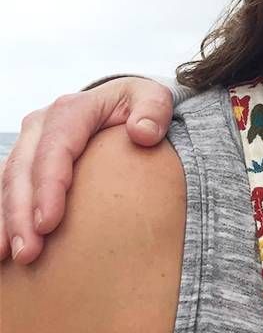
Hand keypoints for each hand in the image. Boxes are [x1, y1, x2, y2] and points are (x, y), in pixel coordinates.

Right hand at [0, 76, 173, 263]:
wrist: (123, 105)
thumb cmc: (139, 105)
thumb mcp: (154, 99)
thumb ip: (154, 111)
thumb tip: (142, 133)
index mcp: (71, 110)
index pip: (55, 149)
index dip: (48, 187)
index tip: (49, 224)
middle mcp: (40, 126)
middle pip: (22, 172)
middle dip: (21, 214)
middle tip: (28, 253)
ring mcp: (28, 145)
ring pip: (7, 184)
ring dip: (7, 222)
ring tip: (13, 257)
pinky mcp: (23, 163)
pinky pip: (4, 192)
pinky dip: (2, 218)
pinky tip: (3, 248)